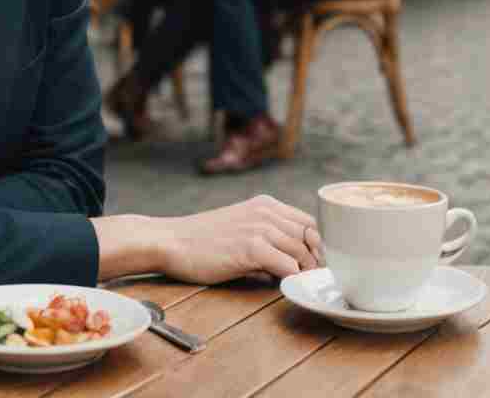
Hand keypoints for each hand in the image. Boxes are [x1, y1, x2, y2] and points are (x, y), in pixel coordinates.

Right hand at [154, 195, 324, 282]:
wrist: (170, 241)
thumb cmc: (201, 241)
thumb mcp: (240, 229)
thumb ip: (267, 241)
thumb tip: (290, 265)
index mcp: (265, 205)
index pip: (309, 221)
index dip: (318, 244)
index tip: (317, 263)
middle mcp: (266, 212)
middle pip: (311, 236)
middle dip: (317, 259)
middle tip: (315, 279)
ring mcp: (259, 228)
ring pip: (303, 251)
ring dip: (306, 270)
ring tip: (302, 284)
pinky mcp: (251, 247)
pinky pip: (288, 265)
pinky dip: (291, 278)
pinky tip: (284, 285)